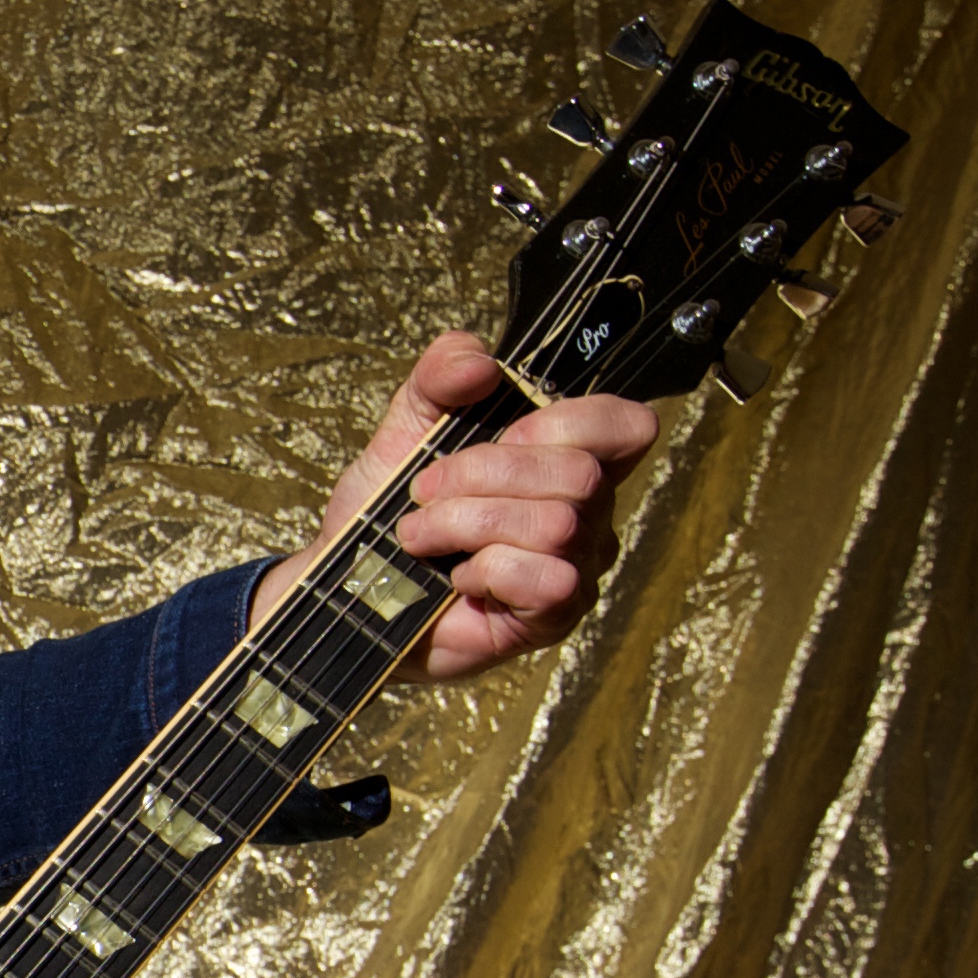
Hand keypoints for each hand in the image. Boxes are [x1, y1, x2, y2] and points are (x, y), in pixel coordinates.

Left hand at [264, 333, 660, 681]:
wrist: (352, 587)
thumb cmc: (389, 511)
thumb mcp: (405, 428)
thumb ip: (439, 377)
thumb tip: (479, 362)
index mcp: (567, 457)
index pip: (626, 425)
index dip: (566, 422)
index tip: (499, 434)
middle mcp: (588, 512)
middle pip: (580, 474)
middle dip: (484, 474)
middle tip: (425, 491)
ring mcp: (577, 566)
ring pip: (557, 526)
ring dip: (468, 522)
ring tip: (421, 534)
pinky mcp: (554, 615)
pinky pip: (546, 579)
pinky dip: (486, 569)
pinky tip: (456, 576)